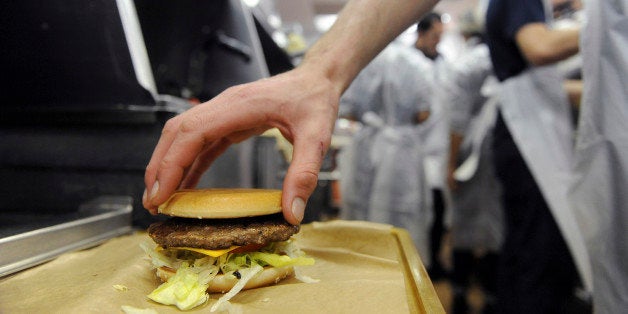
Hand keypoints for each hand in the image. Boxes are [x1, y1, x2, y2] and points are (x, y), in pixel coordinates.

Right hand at [143, 65, 340, 224]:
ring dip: (169, 164)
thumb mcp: (317, 138)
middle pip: (177, 133)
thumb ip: (303, 173)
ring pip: (184, 136)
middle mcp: (225, 106)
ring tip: (161, 197)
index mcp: (239, 106)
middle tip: (152, 202)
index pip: (192, 133)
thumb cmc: (316, 101)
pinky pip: (202, 142)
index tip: (161, 193)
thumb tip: (292, 213)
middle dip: (160, 167)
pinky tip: (186, 186)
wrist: (318, 79)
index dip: (171, 163)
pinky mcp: (230, 120)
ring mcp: (225, 111)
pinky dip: (190, 163)